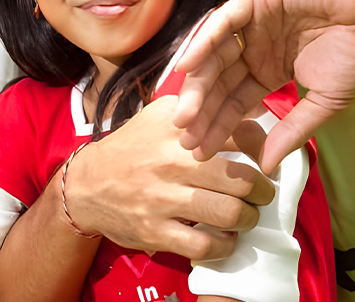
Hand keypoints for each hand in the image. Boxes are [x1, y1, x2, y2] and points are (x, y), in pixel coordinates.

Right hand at [66, 97, 274, 260]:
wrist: (87, 184)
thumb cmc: (133, 147)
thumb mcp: (162, 115)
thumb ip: (202, 110)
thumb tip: (250, 113)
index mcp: (179, 130)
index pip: (240, 133)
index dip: (262, 147)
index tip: (266, 156)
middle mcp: (172, 163)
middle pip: (241, 178)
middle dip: (262, 189)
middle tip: (263, 192)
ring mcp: (164, 199)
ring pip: (229, 213)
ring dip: (248, 218)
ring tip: (248, 215)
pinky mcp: (156, 231)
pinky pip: (205, 245)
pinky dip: (225, 244)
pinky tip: (226, 236)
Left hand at [173, 0, 354, 173]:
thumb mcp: (324, 103)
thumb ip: (292, 131)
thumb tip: (266, 167)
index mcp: (270, 71)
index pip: (236, 102)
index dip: (219, 127)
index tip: (200, 153)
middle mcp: (255, 48)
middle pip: (220, 82)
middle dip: (203, 111)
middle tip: (186, 139)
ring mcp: (252, 24)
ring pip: (215, 56)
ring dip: (197, 84)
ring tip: (184, 114)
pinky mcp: (254, 0)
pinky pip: (222, 22)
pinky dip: (203, 42)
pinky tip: (187, 68)